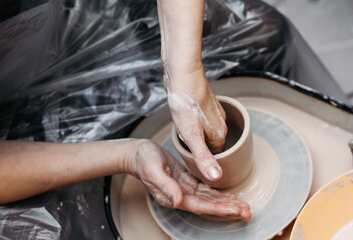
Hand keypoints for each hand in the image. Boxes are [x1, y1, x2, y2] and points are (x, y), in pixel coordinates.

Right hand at [126, 140, 250, 219]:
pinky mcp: (186, 181)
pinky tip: (230, 195)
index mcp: (173, 196)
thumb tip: (178, 201)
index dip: (219, 209)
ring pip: (209, 199)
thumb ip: (165, 186)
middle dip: (228, 209)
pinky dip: (218, 193)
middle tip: (247, 211)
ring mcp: (184, 189)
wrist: (138, 153)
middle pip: (208, 206)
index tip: (236, 210)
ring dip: (226, 203)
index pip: (200, 206)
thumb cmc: (143, 160)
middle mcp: (181, 196)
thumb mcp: (153, 170)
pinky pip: (205, 190)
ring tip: (244, 205)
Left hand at [166, 64, 227, 181]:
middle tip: (184, 147)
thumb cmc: (186, 103)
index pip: (214, 155)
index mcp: (219, 133)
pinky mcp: (203, 102)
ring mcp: (212, 111)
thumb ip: (204, 157)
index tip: (190, 160)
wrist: (183, 73)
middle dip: (199, 147)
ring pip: (205, 130)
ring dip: (195, 134)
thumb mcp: (191, 135)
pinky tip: (182, 118)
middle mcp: (219, 122)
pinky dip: (192, 121)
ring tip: (182, 134)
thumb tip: (217, 177)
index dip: (202, 159)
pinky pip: (199, 118)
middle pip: (210, 143)